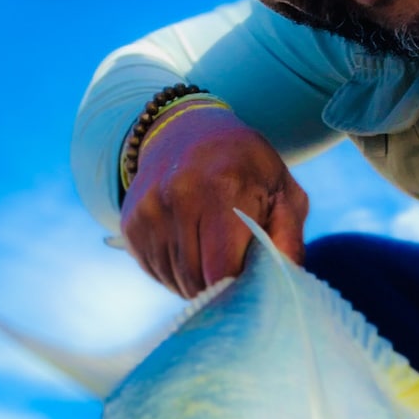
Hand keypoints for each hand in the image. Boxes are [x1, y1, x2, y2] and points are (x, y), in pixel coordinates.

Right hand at [120, 105, 308, 296]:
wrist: (187, 132)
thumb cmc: (246, 168)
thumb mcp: (282, 190)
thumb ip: (288, 237)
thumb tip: (280, 282)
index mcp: (223, 187)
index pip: (223, 269)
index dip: (240, 285)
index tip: (253, 279)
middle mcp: (178, 196)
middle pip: (198, 281)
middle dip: (221, 287)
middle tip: (238, 268)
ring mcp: (148, 211)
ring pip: (177, 282)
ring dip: (199, 282)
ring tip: (214, 253)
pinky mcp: (130, 225)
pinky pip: (158, 273)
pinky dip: (177, 273)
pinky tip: (192, 247)